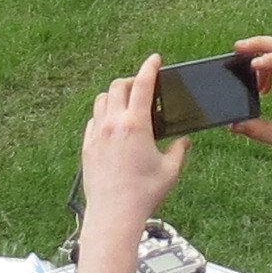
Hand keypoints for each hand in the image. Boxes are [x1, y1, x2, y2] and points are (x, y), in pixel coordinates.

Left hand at [78, 58, 190, 232]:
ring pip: (102, 99)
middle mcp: (113, 123)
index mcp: (135, 124)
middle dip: (132, 80)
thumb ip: (179, 150)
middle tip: (144, 86)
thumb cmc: (143, 194)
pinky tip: (113, 126)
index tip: (155, 59)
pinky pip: (93, 119)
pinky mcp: (87, 145)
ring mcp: (97, 133)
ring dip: (115, 95)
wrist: (113, 213)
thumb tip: (184, 141)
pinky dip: (104, 114)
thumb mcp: (170, 170)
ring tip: (127, 104)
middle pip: (119, 86)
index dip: (150, 67)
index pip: (143, 84)